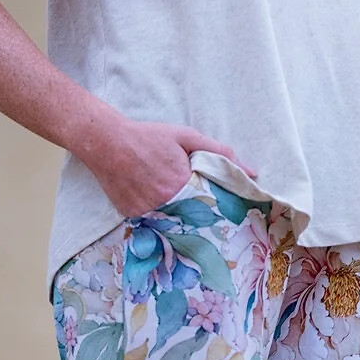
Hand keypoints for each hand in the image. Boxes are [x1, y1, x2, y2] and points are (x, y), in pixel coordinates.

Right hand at [92, 119, 258, 218]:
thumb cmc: (149, 137)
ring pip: (172, 222)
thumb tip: (252, 172)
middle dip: (200, 216)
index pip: (211, 206)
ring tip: (178, 209)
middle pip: (192, 218)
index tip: (226, 214)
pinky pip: (151, 222)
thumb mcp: (187, 137)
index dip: (218, 209)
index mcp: (183, 184)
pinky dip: (156, 216)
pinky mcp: (132, 215)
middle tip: (204, 214)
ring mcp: (146, 212)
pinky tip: (155, 204)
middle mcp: (165, 202)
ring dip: (178, 217)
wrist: (107, 142)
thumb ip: (220, 153)